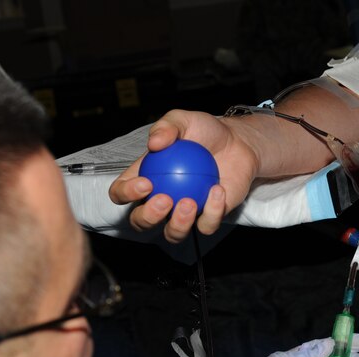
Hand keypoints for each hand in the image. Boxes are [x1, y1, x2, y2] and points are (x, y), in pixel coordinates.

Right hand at [108, 109, 259, 242]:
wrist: (236, 142)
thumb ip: (166, 126)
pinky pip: (206, 225)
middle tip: (165, 199)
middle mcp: (160, 201)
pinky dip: (212, 211)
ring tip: (189, 202)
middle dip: (148, 217)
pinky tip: (218, 191)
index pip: (121, 193)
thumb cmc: (204, 131)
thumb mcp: (183, 120)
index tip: (145, 183)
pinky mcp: (208, 218)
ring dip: (178, 224)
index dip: (125, 194)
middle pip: (141, 222)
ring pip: (172, 233)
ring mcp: (183, 214)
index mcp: (144, 179)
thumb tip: (155, 143)